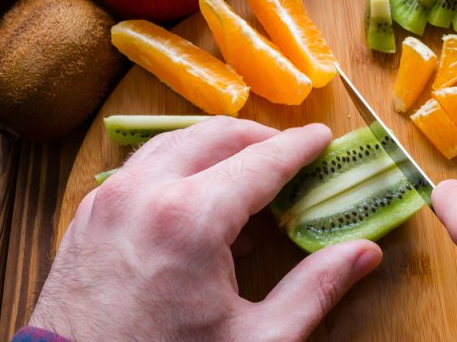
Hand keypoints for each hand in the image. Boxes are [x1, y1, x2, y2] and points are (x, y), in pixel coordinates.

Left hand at [29, 117, 381, 340]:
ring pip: (175, 141)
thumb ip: (315, 289)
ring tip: (248, 174)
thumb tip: (365, 254)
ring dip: (218, 146)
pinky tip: (200, 200)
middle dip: (260, 137)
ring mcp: (111, 198)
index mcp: (191, 219)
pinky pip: (143, 165)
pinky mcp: (91, 213)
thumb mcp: (256, 340)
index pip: (262, 161)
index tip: (322, 138)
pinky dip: (180, 165)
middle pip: (216, 135)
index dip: (299, 146)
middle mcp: (146, 192)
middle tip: (291, 153)